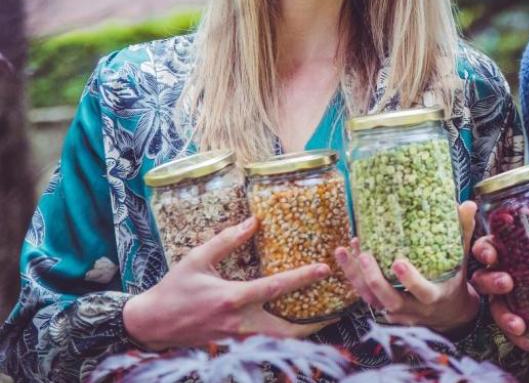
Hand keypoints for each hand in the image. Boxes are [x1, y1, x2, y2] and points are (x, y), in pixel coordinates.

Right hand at [123, 217, 335, 349]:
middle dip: (315, 323)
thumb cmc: (174, 289)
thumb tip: (253, 222)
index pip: (275, 288)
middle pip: (287, 330)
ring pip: (279, 341)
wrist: (152, 325)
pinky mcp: (234, 345)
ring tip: (323, 318)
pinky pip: (266, 342)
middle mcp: (240, 322)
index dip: (302, 278)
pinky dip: (283, 335)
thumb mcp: (197, 259)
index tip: (324, 269)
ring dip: (302, 331)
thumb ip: (227, 240)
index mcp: (232, 298)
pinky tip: (295, 323)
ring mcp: (238, 338)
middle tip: (336, 310)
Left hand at [334, 201, 480, 333]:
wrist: (448, 314)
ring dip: (356, 277)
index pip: (422, 293)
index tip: (398, 263)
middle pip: (390, 300)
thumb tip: (468, 204)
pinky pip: (366, 296)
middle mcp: (414, 309)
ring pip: (372, 299)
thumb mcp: (460, 259)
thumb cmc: (453, 281)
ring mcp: (397, 313)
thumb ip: (462, 233)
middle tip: (365, 255)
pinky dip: (356, 278)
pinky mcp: (384, 311)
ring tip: (345, 251)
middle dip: (375, 280)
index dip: (410, 280)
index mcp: (435, 297)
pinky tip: (349, 256)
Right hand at [469, 235, 528, 352]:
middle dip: (491, 280)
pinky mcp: (518, 314)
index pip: (487, 245)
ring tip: (518, 323)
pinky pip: (513, 328)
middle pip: (483, 275)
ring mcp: (507, 295)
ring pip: (493, 305)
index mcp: (507, 246)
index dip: (484, 249)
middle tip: (507, 282)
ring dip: (503, 314)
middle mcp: (502, 269)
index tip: (491, 254)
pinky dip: (521, 338)